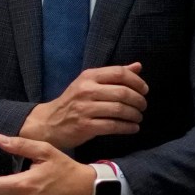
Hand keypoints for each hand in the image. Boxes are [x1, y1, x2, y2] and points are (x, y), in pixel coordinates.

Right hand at [20, 63, 146, 148]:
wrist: (49, 123)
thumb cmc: (73, 102)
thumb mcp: (89, 83)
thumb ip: (113, 75)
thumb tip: (138, 66)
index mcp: (89, 76)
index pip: (119, 73)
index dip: (137, 81)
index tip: (145, 90)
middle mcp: (86, 90)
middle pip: (122, 92)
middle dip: (138, 100)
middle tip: (143, 106)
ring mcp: (85, 109)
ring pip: (119, 110)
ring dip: (134, 115)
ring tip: (139, 118)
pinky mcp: (85, 126)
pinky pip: (113, 126)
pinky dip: (127, 127)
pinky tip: (133, 128)